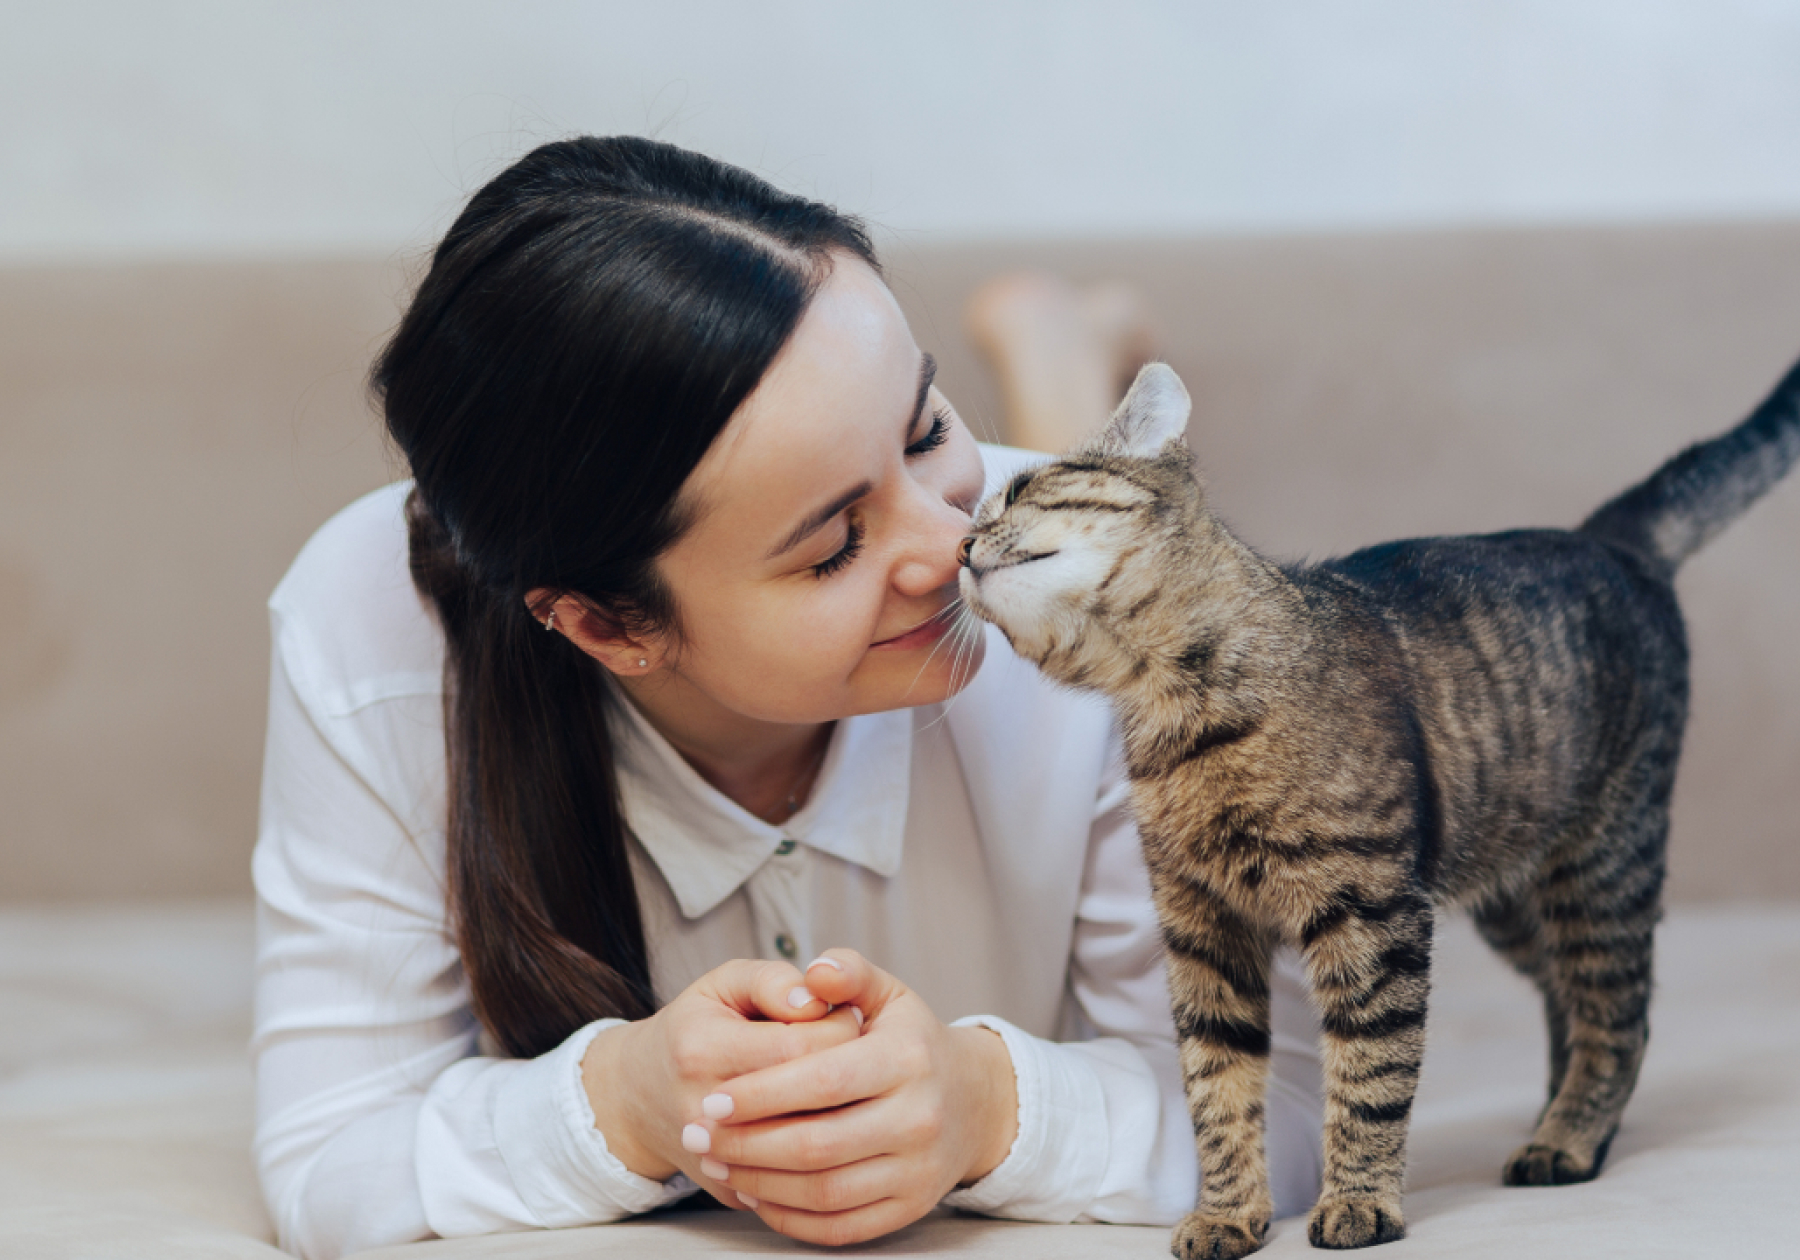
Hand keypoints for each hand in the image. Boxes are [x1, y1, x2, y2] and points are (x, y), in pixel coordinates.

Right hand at [581, 959, 860, 1193]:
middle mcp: (703, 1112)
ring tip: (839, 1084)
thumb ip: (772, 981)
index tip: (848, 1015)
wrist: (640, 1097)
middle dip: (848, 1072)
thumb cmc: (695, 1028)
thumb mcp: (724, 984)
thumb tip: (815, 1000)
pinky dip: (823, 1157)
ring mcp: (715, 1161)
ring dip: (841, 1116)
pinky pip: (796, 1184)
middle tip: (854, 1050)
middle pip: (809, 1101)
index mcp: (702, 1051)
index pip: (801, 1046)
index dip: (840, 1027)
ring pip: (810, 1152)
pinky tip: (820, 1122)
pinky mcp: (732, 1193)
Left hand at [681, 948, 1019, 1245]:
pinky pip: (839, 1226)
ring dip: (759, 1182)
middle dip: (747, 1144)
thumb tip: (813, 972)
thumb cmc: (913, 1043)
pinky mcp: (910, 1208)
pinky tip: (755, 1193)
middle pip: (817, 1144)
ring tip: (718, 1161)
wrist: (975, 1102)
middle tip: (700, 1134)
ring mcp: (918, 1170)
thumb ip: (849, 973)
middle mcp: (921, 1118)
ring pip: (823, 1192)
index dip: (762, 1094)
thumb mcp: (889, 994)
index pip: (823, 1081)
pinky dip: (790, 1218)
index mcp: (909, 1058)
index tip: (714, 1098)